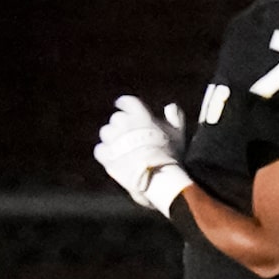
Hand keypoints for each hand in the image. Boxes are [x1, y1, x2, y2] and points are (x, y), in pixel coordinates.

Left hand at [93, 95, 190, 213]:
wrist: (157, 176)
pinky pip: (100, 149)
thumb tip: (171, 107)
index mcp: (141, 116)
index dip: (124, 103)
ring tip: (119, 147)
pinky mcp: (106, 155)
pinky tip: (111, 157)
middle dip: (120, 125)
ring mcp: (114, 139)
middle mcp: (124, 124)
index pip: (127, 102)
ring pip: (106, 132)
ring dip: (112, 138)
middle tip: (127, 133)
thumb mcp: (178, 134)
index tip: (121, 104)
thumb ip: (175, 117)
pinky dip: (104, 152)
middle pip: (116, 118)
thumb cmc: (170, 155)